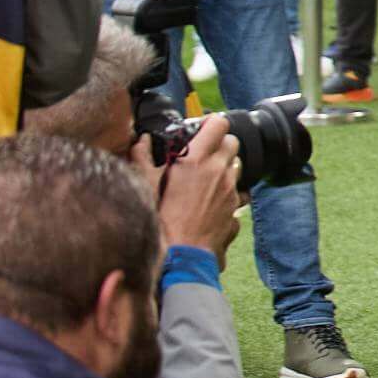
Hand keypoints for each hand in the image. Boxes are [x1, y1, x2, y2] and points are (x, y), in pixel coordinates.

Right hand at [155, 122, 242, 256]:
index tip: (206, 127)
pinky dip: (227, 190)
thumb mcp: (144, 185)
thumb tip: (140, 140)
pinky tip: (210, 200)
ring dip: (224, 166)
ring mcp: (231, 190)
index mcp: (195, 160)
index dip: (213, 123)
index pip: (219, 125)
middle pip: (233, 142)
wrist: (181, 254)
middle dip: (221, 143)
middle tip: (204, 152)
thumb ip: (142, 158)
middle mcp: (218, 171)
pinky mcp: (236, 208)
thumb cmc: (159, 220)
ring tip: (205, 177)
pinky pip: (238, 191)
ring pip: (237, 166)